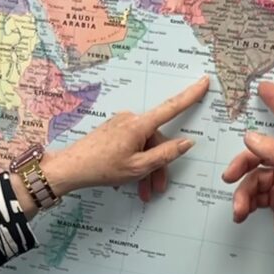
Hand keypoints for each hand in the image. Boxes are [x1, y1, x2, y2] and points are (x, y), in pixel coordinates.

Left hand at [37, 75, 208, 203]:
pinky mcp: (114, 131)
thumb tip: (187, 143)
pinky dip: (135, 162)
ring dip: (146, 169)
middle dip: (159, 165)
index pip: (172, 107)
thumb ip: (165, 155)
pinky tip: (131, 180)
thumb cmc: (101, 168)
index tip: (203, 82)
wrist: (70, 168)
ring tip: (143, 191)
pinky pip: (132, 145)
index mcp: (139, 125)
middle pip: (156, 141)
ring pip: (144, 146)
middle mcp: (131, 119)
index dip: (190, 95)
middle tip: (156, 188)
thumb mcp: (138, 167)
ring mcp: (121, 124)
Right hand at [221, 82, 273, 273]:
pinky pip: (253, 191)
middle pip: (261, 150)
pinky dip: (246, 201)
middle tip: (230, 175)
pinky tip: (244, 212)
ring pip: (253, 174)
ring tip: (241, 206)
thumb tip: (252, 137)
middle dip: (243, 163)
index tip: (264, 87)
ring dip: (244, 191)